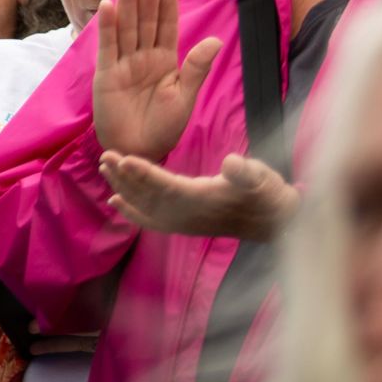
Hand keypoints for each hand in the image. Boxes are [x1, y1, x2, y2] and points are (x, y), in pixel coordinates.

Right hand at [91, 0, 220, 160]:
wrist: (139, 151)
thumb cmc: (163, 128)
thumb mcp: (186, 98)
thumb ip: (196, 68)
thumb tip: (214, 40)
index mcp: (166, 60)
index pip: (167, 23)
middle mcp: (144, 56)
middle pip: (146, 19)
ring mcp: (124, 63)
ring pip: (127, 26)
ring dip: (128, 2)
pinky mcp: (106, 74)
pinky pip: (108, 46)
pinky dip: (108, 26)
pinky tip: (108, 6)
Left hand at [99, 150, 297, 240]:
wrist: (277, 222)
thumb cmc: (268, 195)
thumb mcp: (262, 178)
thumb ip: (246, 173)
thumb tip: (232, 164)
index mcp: (205, 200)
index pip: (168, 187)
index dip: (146, 174)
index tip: (124, 159)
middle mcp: (190, 215)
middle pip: (151, 197)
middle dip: (126, 178)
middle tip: (105, 157)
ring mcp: (186, 222)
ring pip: (147, 206)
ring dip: (124, 189)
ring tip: (105, 168)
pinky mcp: (186, 225)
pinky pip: (154, 220)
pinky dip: (133, 213)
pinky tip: (115, 203)